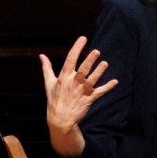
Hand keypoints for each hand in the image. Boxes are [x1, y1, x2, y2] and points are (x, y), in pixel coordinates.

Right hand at [40, 36, 117, 157]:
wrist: (60, 119)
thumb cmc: (54, 99)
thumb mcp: (48, 83)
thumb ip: (46, 68)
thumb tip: (41, 55)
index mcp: (64, 77)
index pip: (70, 60)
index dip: (76, 48)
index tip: (83, 38)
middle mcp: (73, 83)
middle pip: (82, 70)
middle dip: (89, 60)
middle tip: (96, 51)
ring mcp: (82, 91)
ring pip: (92, 80)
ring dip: (99, 72)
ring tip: (105, 63)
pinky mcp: (89, 99)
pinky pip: (100, 92)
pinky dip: (107, 87)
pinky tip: (115, 81)